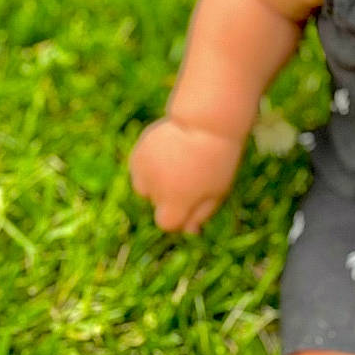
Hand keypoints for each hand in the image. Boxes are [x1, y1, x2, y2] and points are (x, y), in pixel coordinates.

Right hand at [128, 117, 243, 233]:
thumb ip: (200, 215)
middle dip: (169, 196)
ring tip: (176, 163)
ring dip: (155, 181)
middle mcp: (154, 189)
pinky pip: (138, 169)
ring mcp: (143, 170)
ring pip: (143, 187)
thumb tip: (189, 231)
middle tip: (190, 173)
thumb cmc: (217, 160)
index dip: (179, 214)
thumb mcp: (217, 192)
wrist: (206, 122)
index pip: (166, 223)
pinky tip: (166, 153)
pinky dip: (148, 166)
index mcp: (175, 202)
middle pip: (156, 203)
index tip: (192, 199)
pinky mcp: (137, 153)